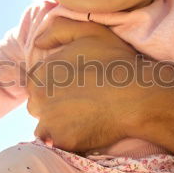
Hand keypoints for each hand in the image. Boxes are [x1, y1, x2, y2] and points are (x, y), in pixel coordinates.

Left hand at [28, 17, 173, 152]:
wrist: (136, 95)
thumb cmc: (115, 61)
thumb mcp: (88, 30)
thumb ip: (58, 30)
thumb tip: (38, 42)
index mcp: (42, 72)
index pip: (36, 81)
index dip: (54, 83)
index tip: (73, 86)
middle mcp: (39, 97)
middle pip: (37, 104)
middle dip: (52, 104)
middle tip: (78, 102)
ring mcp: (49, 121)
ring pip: (44, 125)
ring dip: (57, 123)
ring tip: (81, 118)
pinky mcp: (62, 141)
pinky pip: (56, 143)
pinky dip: (66, 139)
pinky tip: (84, 131)